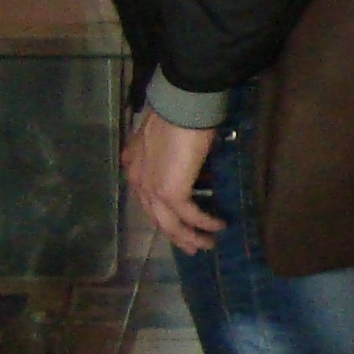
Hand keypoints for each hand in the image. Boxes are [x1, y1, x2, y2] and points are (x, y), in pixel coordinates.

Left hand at [122, 108, 221, 253]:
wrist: (180, 106)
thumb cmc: (177, 112)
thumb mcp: (165, 133)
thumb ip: (165, 149)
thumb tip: (181, 159)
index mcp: (134, 166)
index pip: (147, 199)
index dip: (162, 214)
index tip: (178, 224)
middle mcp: (138, 182)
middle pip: (157, 217)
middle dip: (176, 235)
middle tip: (192, 247)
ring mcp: (153, 189)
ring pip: (170, 224)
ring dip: (190, 237)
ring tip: (207, 245)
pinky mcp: (171, 193)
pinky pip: (191, 216)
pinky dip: (205, 223)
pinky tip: (219, 226)